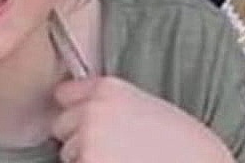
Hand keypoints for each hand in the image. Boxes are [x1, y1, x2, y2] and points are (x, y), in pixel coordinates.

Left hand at [51, 76, 234, 162]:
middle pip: (61, 125)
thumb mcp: (145, 105)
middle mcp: (93, 109)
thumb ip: (110, 102)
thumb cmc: (183, 143)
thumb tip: (81, 109)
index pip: (64, 93)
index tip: (79, 118)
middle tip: (112, 147)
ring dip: (86, 158)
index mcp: (108, 88)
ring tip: (122, 159)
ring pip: (68, 153)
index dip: (73, 109)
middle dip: (78, 137)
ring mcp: (88, 139)